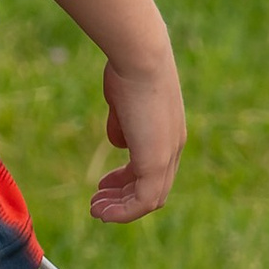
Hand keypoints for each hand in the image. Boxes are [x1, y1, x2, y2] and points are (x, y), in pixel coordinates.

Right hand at [92, 49, 184, 221]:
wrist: (140, 57)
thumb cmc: (127, 70)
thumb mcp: (122, 102)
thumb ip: (122, 124)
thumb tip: (118, 142)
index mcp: (169, 132)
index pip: (154, 168)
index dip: (127, 180)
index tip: (103, 183)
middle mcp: (173, 147)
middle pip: (154, 188)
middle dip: (123, 198)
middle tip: (97, 204)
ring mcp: (167, 156)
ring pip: (150, 199)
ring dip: (121, 209)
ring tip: (95, 211)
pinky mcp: (156, 162)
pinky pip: (143, 200)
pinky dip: (123, 211)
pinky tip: (102, 211)